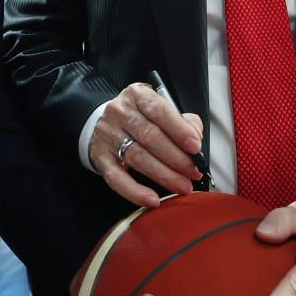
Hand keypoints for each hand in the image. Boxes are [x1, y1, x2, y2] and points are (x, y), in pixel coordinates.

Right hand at [87, 83, 203, 206]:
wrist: (106, 122)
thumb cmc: (142, 117)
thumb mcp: (161, 109)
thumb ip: (182, 121)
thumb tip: (195, 140)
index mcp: (137, 95)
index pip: (159, 110)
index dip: (179, 130)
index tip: (195, 147)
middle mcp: (119, 112)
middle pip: (150, 137)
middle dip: (176, 158)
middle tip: (193, 172)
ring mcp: (107, 134)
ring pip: (137, 157)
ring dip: (163, 175)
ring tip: (182, 186)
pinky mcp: (99, 157)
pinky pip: (116, 178)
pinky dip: (135, 191)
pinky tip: (153, 200)